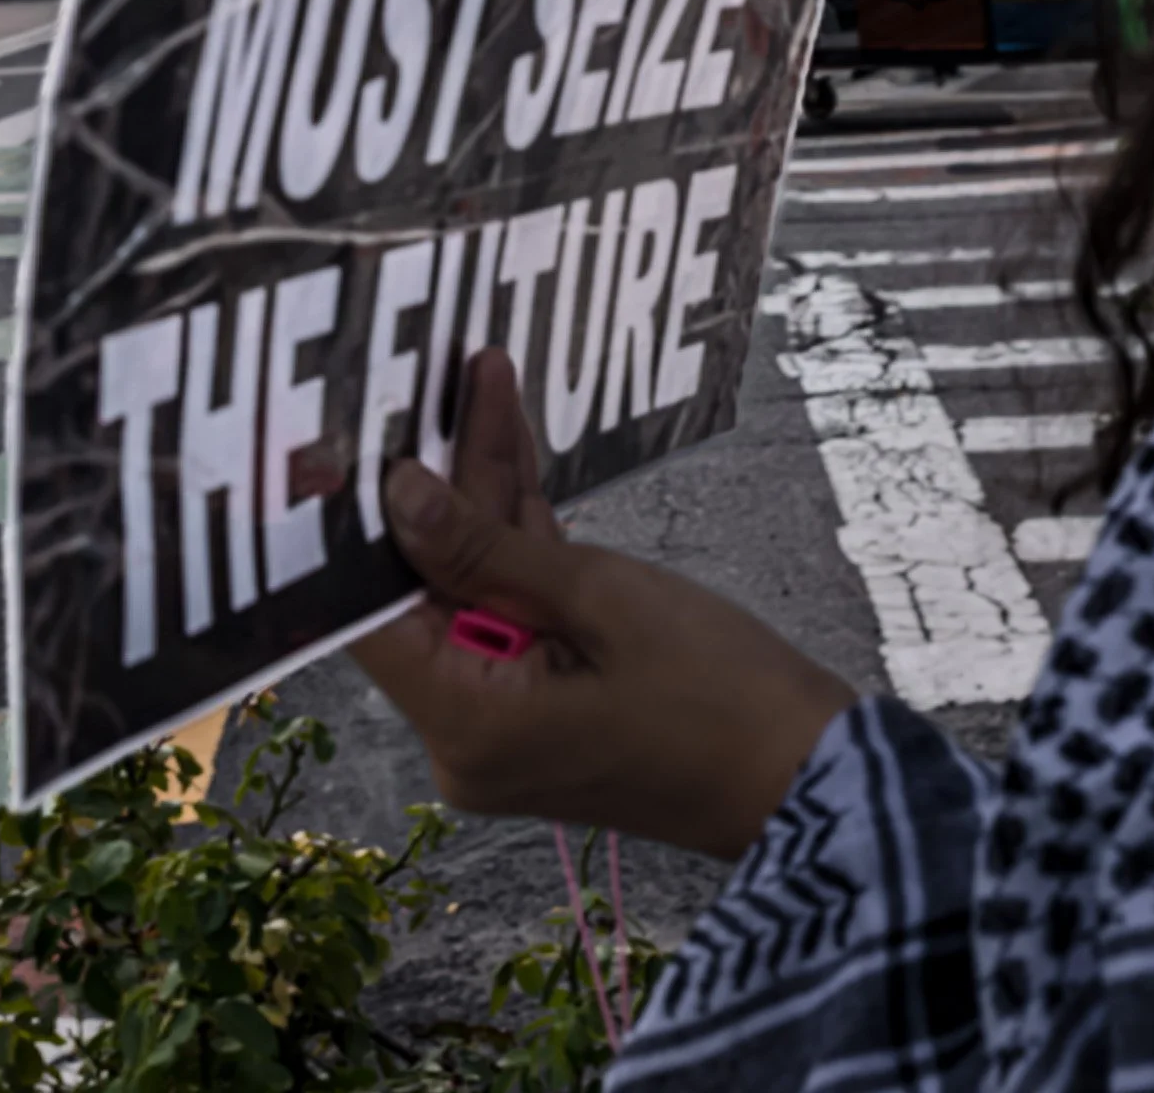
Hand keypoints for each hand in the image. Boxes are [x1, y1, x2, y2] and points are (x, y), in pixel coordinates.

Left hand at [353, 350, 855, 859]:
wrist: (806, 771)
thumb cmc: (722, 696)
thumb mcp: (601, 598)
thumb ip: (488, 546)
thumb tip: (399, 495)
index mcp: (468, 725)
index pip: (368, 616)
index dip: (351, 527)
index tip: (346, 440)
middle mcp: (467, 734)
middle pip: (422, 588)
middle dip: (437, 481)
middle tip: (431, 382)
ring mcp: (503, 718)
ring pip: (470, 585)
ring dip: (483, 493)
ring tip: (480, 384)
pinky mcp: (539, 699)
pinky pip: (511, 607)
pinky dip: (516, 539)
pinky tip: (513, 449)